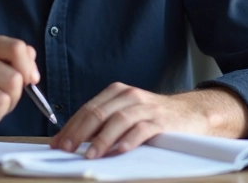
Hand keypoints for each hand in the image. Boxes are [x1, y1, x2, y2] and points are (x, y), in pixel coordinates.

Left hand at [50, 83, 216, 158]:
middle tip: (66, 149)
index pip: (88, 109)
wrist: (190, 114)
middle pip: (99, 113)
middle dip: (79, 133)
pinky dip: (129, 140)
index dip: (71, 126)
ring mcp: (147, 107)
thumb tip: (74, 140)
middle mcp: (130, 96)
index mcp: (118, 92)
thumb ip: (104, 122)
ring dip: (102, 139)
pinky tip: (120, 150)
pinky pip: (143, 129)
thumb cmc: (153, 117)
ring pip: (119, 121)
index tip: (57, 143)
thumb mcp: (126, 113)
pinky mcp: (162, 121)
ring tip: (90, 154)